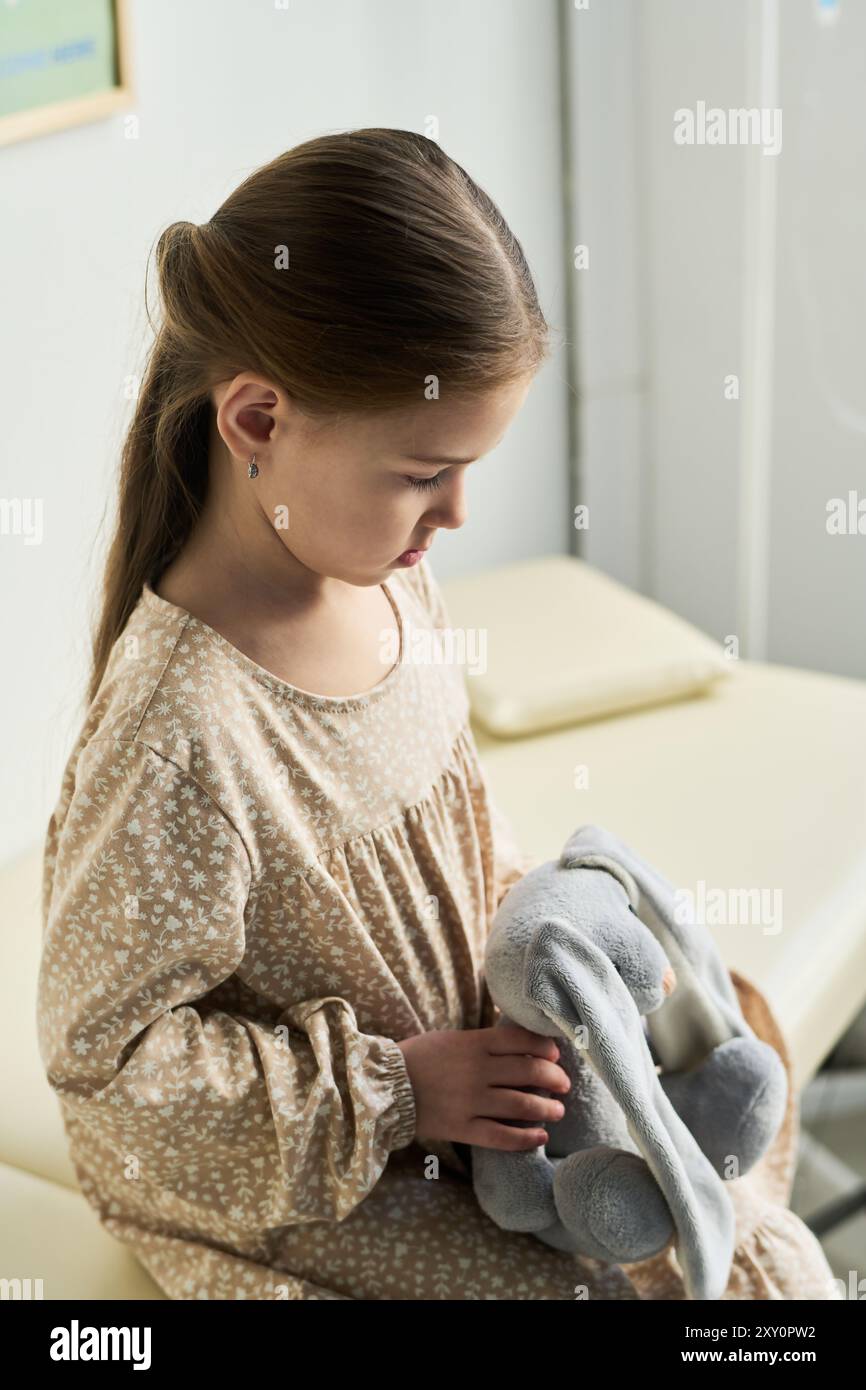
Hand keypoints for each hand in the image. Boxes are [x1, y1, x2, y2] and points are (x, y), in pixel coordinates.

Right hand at [397, 1024, 570, 1150]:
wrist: (384, 1086)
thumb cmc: (419, 1058)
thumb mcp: (452, 1038)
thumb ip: (483, 1043)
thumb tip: (520, 1046)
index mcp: (473, 1043)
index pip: (522, 1041)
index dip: (546, 1048)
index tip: (556, 1055)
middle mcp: (476, 1070)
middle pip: (528, 1071)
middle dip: (554, 1078)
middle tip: (564, 1084)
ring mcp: (470, 1100)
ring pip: (521, 1104)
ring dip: (547, 1108)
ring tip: (558, 1110)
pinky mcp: (462, 1127)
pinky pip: (501, 1135)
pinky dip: (525, 1137)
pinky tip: (540, 1136)